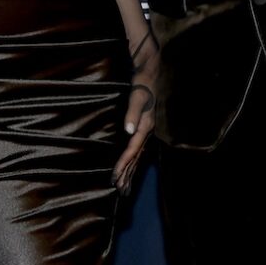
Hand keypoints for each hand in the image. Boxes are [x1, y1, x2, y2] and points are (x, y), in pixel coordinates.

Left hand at [113, 45, 158, 191]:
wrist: (150, 74)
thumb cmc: (142, 84)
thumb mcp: (137, 97)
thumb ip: (132, 113)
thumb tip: (128, 130)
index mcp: (145, 127)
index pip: (132, 151)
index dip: (123, 165)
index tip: (114, 178)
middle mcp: (147, 131)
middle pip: (136, 158)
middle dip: (128, 174)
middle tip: (120, 190)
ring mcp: (146, 130)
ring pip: (138, 156)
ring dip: (130, 170)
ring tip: (124, 185)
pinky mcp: (143, 127)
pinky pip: (137, 149)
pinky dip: (133, 160)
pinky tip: (130, 166)